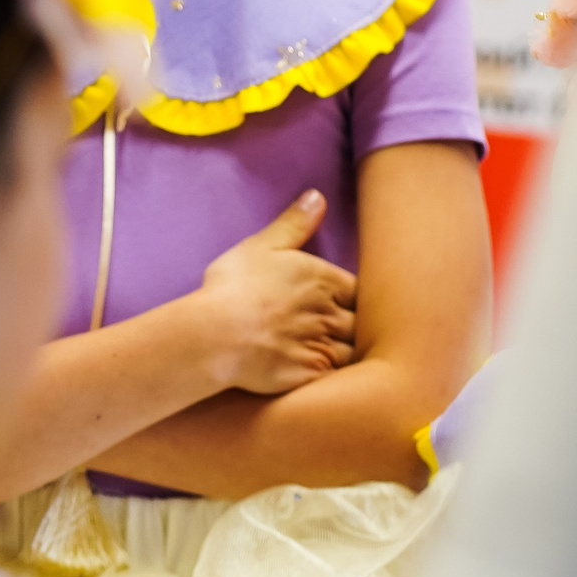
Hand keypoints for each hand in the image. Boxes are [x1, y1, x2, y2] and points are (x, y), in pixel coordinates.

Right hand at [191, 191, 358, 393]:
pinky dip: (335, 378)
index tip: (345, 305)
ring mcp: (322, 346)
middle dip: (355, 328)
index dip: (353, 299)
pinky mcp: (310, 375)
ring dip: (348, 354)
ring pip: (353, 353)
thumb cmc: (235, 287)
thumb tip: (319, 196)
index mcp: (323, 280)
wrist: (215, 335)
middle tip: (345, 332)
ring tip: (338, 355)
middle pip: (361, 324)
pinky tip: (328, 381)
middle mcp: (330, 313)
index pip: (360, 291)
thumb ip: (294, 223)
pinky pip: (337, 379)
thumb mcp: (262, 246)